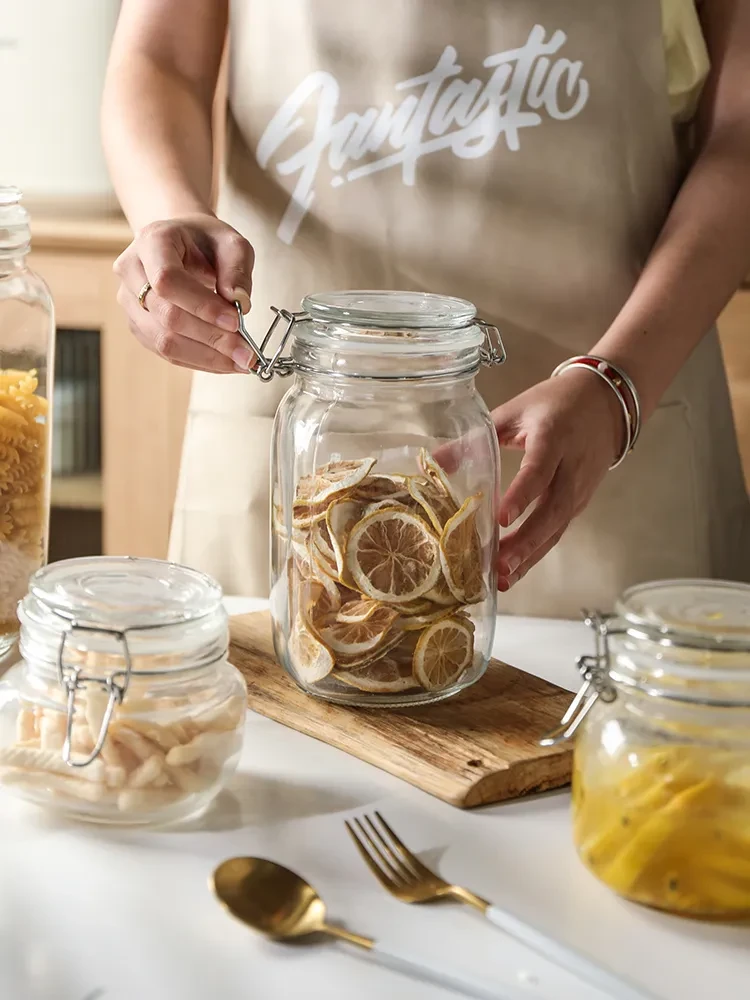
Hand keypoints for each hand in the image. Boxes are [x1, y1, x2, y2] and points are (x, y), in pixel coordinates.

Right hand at [113, 213, 255, 372]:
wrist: (182, 241)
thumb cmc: (206, 241)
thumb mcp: (231, 243)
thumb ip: (237, 270)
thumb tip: (240, 304)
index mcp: (152, 241)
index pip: (168, 280)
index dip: (201, 306)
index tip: (236, 322)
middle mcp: (132, 271)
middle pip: (166, 316)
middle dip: (211, 338)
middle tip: (246, 353)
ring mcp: (130, 302)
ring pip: (163, 341)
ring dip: (206, 357)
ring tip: (240, 361)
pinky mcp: (139, 325)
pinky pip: (166, 352)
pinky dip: (199, 361)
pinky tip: (225, 362)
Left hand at [493, 369, 625, 590]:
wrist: (606, 403)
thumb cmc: (555, 404)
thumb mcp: (514, 411)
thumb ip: (477, 436)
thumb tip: (432, 461)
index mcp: (554, 438)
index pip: (540, 470)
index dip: (522, 494)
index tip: (502, 517)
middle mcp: (572, 468)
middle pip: (552, 510)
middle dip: (526, 541)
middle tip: (498, 565)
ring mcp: (579, 490)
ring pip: (557, 528)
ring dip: (530, 555)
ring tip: (502, 578)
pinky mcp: (579, 504)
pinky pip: (558, 531)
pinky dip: (537, 553)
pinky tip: (514, 571)